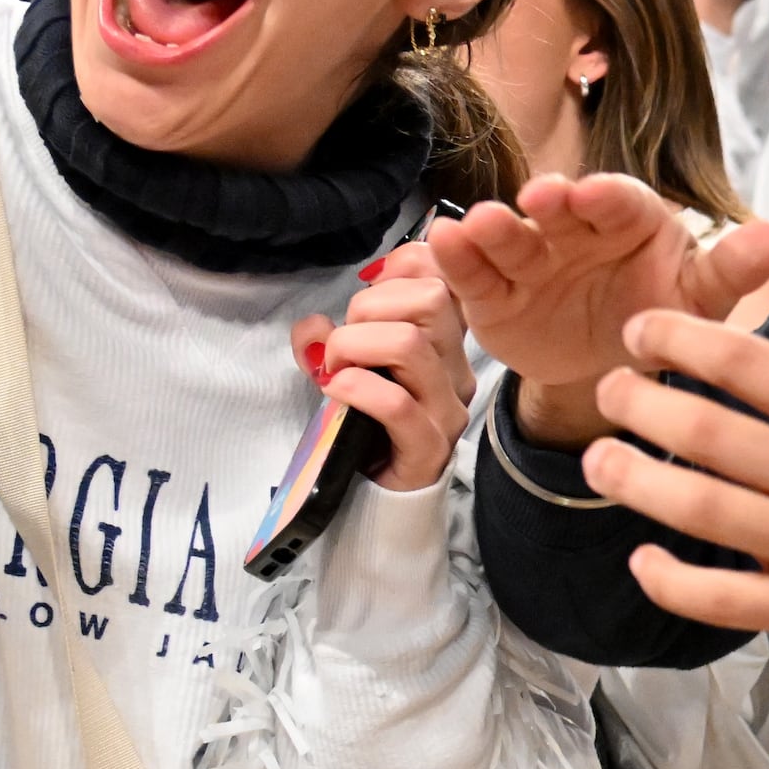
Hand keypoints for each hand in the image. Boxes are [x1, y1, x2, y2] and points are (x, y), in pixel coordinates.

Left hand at [290, 243, 475, 491]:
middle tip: (342, 342)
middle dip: (369, 306)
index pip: (441, 276)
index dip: (400, 266)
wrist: (375, 501)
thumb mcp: (346, 371)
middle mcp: (455, 369)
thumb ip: (331, 340)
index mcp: (444, 342)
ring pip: (411, 343)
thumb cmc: (365, 429)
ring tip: (334, 370)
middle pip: (431, 298)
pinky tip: (335, 393)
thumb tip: (313, 325)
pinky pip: (396, 404)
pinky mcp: (428, 447)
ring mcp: (447, 409)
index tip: (365, 290)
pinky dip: (356, 389)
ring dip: (355, 346)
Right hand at [428, 175, 768, 448]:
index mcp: (631, 220)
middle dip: (550, 201)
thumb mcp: (699, 298)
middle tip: (543, 195)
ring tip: (482, 223)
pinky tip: (444, 240)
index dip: (607, 196)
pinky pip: (474, 273)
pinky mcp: (494, 294)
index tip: (597, 193)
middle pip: (560, 209)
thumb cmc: (662, 312)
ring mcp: (531, 259)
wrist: (612, 367)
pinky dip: (457, 258)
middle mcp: (576, 228)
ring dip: (495, 227)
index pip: (620, 201)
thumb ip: (732, 270)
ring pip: (511, 237)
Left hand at [578, 245, 768, 664]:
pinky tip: (645, 560)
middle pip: (709, 435)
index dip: (680, 340)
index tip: (641, 330)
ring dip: (638, 485)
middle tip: (609, 389)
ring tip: (598, 461)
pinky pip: (733, 601)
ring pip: (707, 514)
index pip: (746, 365)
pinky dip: (678, 585)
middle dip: (642, 406)